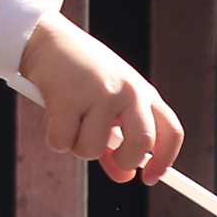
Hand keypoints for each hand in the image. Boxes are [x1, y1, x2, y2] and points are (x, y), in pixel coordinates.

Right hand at [15, 17, 183, 184]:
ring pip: (92, 150)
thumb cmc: (80, 75)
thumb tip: (124, 176)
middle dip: (124, 161)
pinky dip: (55, 137)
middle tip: (106, 156)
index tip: (151, 178)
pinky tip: (53, 112)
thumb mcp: (108, 102)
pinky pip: (62, 143)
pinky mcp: (69, 97)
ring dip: (76, 145)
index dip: (164, 160)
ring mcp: (100, 93)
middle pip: (141, 144)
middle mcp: (128, 90)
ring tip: (70, 119)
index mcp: (143, 91)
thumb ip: (117, 139)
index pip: (170, 132)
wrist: (46, 39)